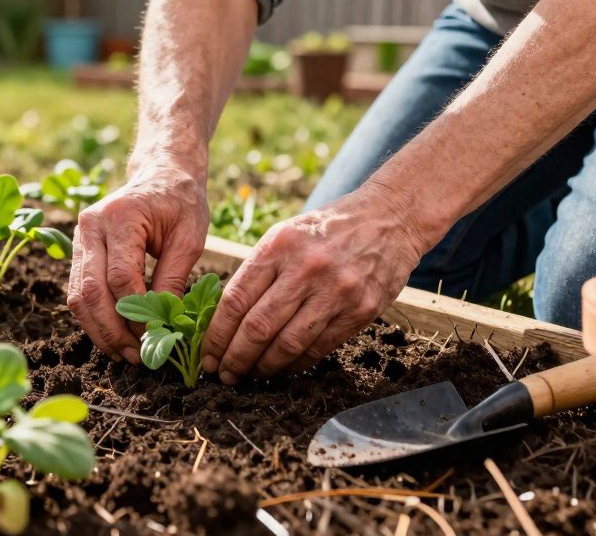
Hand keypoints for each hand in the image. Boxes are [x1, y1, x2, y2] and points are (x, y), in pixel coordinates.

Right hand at [67, 158, 209, 363]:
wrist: (161, 173)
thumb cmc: (181, 202)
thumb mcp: (190, 237)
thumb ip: (174, 278)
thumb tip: (163, 324)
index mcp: (121, 216)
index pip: (121, 277)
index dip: (136, 314)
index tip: (156, 336)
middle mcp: (91, 225)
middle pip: (90, 290)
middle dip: (112, 329)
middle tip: (136, 357)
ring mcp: (80, 236)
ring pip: (77, 295)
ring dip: (99, 329)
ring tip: (125, 353)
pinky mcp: (79, 249)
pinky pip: (78, 290)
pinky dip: (94, 317)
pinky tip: (115, 335)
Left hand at [201, 184, 429, 382]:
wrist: (388, 218)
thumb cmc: (326, 229)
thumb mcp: (285, 234)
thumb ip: (258, 270)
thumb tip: (224, 318)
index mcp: (279, 246)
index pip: (236, 300)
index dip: (216, 335)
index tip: (206, 354)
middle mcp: (306, 269)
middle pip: (258, 327)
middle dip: (235, 358)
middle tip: (223, 374)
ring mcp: (336, 291)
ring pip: (288, 344)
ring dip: (263, 367)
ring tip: (250, 376)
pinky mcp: (361, 310)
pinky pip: (319, 348)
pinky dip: (296, 364)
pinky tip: (282, 369)